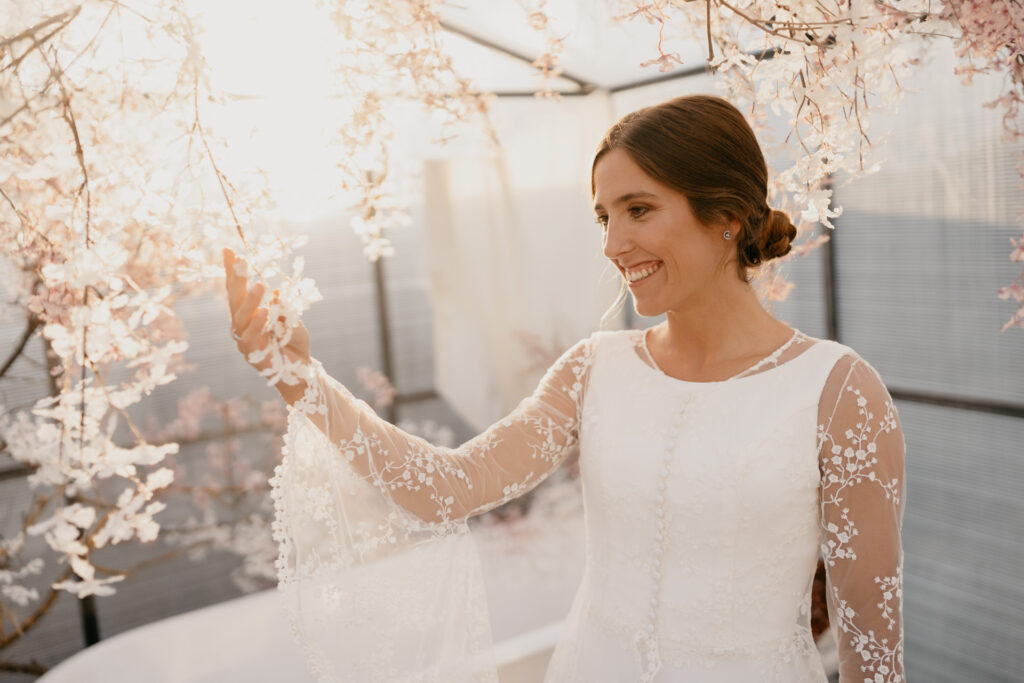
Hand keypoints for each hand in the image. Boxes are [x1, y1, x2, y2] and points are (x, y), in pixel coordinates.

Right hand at [223, 247, 310, 379]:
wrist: (300, 370)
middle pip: (234, 299)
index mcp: (248, 313)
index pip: (238, 289)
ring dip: (250, 300)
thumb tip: (276, 293)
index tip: (229, 250)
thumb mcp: (291, 319)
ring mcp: (244, 339)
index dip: (233, 271)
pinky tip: (264, 311)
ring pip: (241, 317)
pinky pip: (252, 336)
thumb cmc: (293, 343)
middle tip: (240, 259)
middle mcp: (242, 325)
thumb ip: (282, 307)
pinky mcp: (251, 354)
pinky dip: (257, 324)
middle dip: (236, 279)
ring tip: (258, 284)